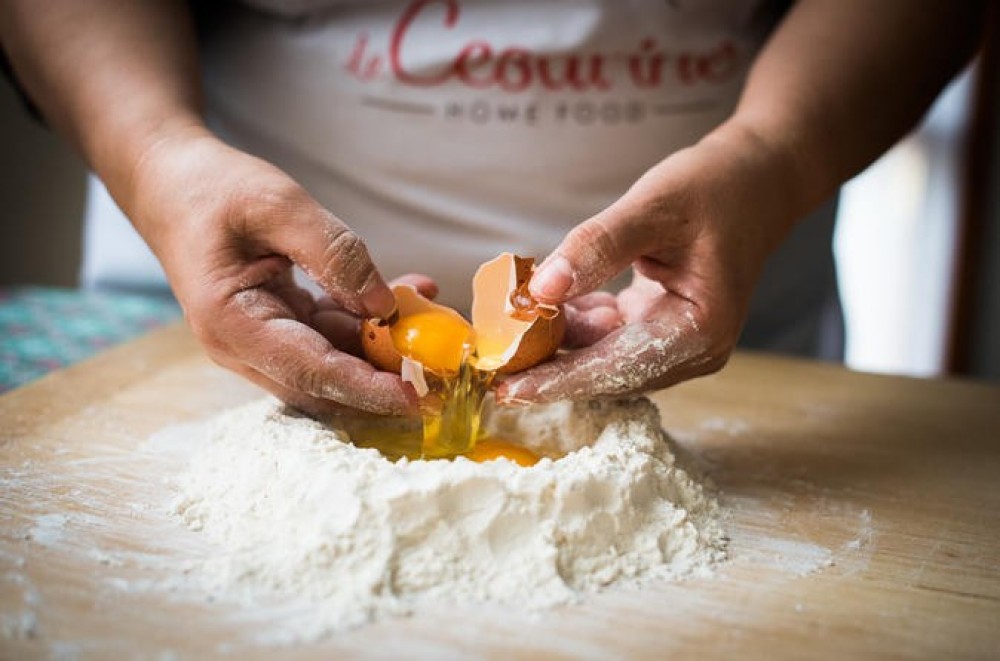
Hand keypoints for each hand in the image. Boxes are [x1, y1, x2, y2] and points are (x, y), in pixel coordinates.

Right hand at [127, 128, 426, 416]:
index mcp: (232, 324)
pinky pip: (331, 336)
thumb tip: (383, 306)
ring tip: (427, 310)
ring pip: (334, 361)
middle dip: (383, 378)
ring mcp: (261, 341)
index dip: (366, 389)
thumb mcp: (278, 205)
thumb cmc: (213, 189)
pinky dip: (367, 323)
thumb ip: (335, 254)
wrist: (173, 183)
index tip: (415, 398)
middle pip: (325, 383)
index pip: (310, 373)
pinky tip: (404, 294)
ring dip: (382, 346)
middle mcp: (244, 347)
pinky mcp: (279, 327)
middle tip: (440, 366)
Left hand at [496, 123, 796, 402]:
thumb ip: (596, 248)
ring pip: (601, 356)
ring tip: (504, 328)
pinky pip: (606, 336)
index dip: (558, 380)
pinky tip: (540, 302)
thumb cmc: (714, 186)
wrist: (757, 177)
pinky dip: (573, 322)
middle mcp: (691, 350)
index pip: (616, 368)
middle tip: (488, 361)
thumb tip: (540, 289)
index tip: (506, 388)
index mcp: (699, 332)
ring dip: (555, 343)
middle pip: (606, 372)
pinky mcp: (660, 327)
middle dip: (548, 366)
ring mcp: (676, 342)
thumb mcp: (653, 206)